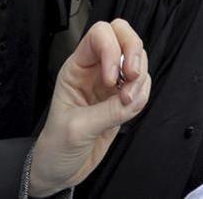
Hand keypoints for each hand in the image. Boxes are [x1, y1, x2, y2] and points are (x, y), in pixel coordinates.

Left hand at [28, 19, 150, 195]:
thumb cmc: (57, 144)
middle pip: (123, 37)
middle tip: (132, 78)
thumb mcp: (77, 127)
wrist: (60, 167)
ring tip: (128, 101)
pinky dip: (144, 92)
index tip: (111, 79)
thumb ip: (107, 112)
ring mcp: (110, 85)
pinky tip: (132, 106)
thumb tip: (132, 97)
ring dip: (141, 77)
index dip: (111, 50)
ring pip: (137, 61)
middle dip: (134, 52)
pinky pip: (142, 85)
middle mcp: (94, 71)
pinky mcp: (122, 100)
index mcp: (75, 68)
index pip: (99, 36)